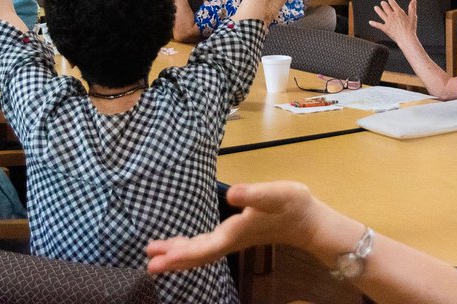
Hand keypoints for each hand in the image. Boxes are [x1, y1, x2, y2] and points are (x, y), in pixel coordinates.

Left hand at [147, 182, 330, 273]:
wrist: (307, 220)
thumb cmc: (291, 205)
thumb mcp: (275, 194)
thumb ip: (253, 194)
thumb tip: (232, 193)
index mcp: (235, 233)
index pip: (205, 248)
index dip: (183, 254)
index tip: (161, 259)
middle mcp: (230, 241)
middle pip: (198, 254)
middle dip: (173, 258)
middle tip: (149, 262)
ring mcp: (231, 240)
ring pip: (200, 252)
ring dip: (177, 253)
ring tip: (154, 255)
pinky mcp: (233, 236)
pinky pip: (205, 246)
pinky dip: (188, 248)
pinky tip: (177, 246)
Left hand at [367, 0, 419, 47]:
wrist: (406, 38)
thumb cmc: (411, 29)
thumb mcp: (413, 17)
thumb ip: (412, 8)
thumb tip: (414, 0)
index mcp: (398, 12)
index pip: (393, 4)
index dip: (391, 1)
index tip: (389, 0)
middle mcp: (392, 16)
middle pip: (386, 8)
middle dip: (384, 4)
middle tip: (382, 2)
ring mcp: (388, 22)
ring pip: (381, 14)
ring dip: (378, 10)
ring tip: (376, 7)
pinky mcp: (385, 28)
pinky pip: (378, 25)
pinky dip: (374, 24)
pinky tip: (370, 22)